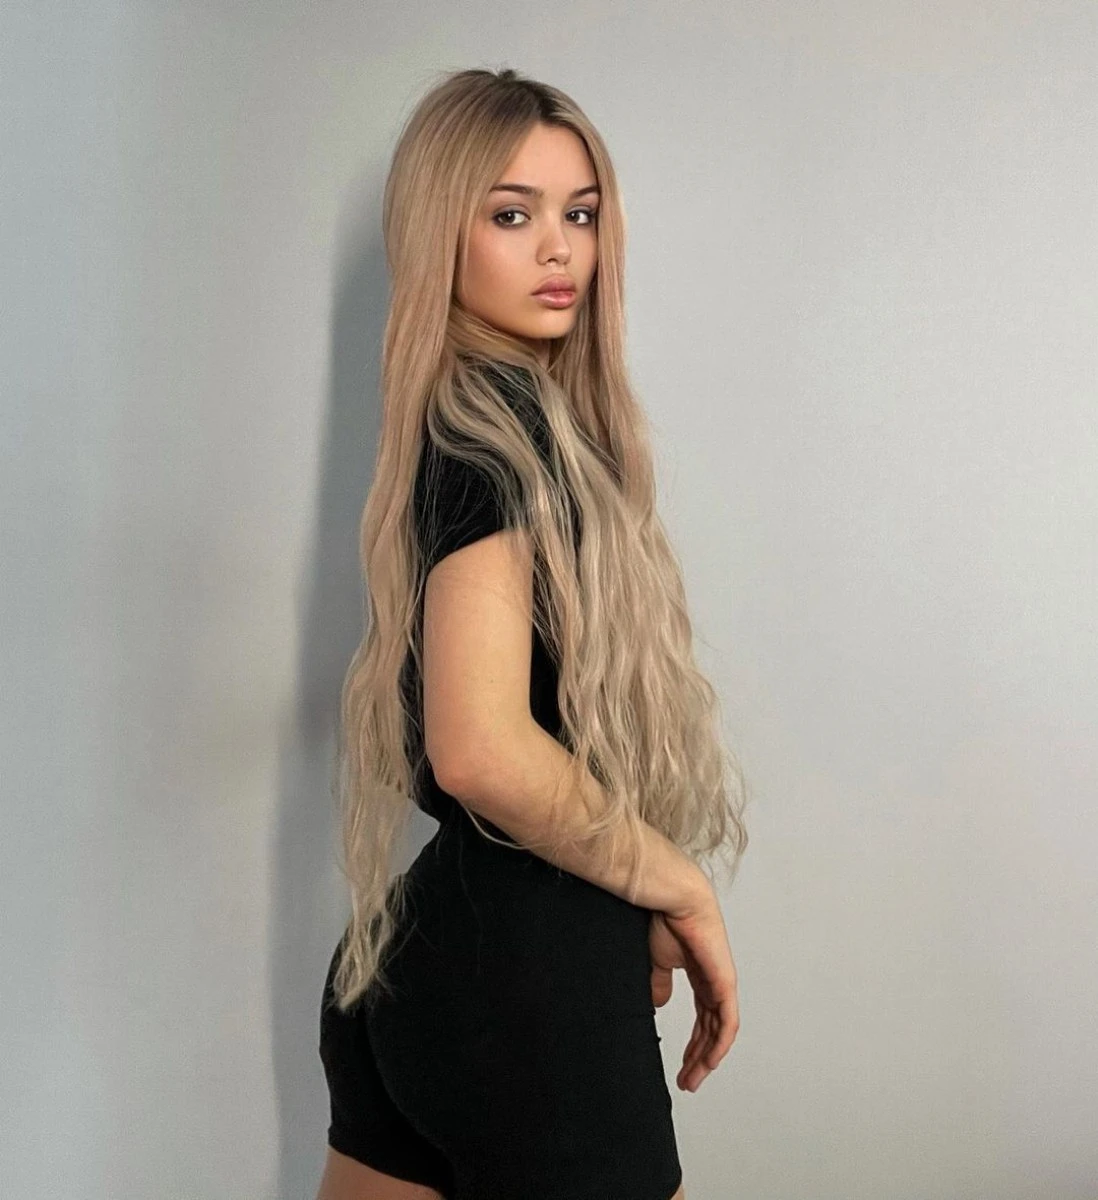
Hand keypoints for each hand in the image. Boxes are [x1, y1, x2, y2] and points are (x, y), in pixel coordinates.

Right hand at [648, 888, 738, 1092]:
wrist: (675, 899)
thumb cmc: (664, 921)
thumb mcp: (657, 961)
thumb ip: (660, 985)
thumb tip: (660, 1006)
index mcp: (701, 976)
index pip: (703, 1019)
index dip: (693, 1045)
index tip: (681, 1067)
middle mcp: (714, 982)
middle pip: (712, 1030)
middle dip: (699, 1058)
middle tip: (687, 1082)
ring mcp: (722, 983)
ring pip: (720, 1031)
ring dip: (707, 1058)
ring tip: (692, 1079)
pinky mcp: (725, 982)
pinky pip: (727, 1021)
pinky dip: (720, 1044)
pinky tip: (710, 1062)